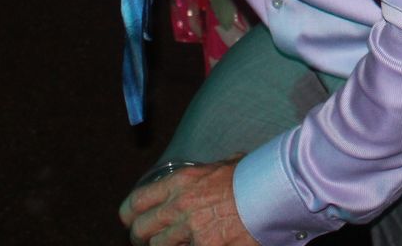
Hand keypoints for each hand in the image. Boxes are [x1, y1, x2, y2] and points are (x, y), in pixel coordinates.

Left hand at [119, 161, 255, 245]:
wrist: (271, 192)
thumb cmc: (253, 176)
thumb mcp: (226, 164)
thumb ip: (212, 171)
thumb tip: (220, 168)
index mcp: (181, 182)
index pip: (138, 200)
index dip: (129, 214)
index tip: (131, 219)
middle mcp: (179, 206)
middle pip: (141, 229)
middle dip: (140, 236)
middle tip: (146, 239)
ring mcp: (191, 230)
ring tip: (174, 243)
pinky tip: (199, 243)